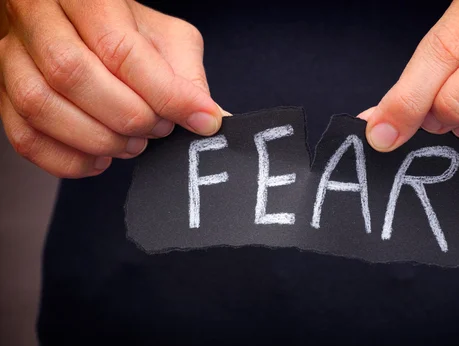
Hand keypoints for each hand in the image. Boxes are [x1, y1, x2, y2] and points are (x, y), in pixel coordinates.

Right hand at [0, 0, 223, 177]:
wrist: (82, 26)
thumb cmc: (127, 31)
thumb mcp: (167, 38)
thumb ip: (187, 76)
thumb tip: (212, 120)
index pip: (120, 49)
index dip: (165, 93)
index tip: (200, 118)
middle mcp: (38, 19)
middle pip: (73, 75)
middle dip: (128, 116)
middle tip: (157, 129)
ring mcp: (12, 56)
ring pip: (41, 106)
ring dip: (98, 139)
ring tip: (133, 144)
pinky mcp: (3, 94)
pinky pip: (24, 137)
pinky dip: (68, 160)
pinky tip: (100, 158)